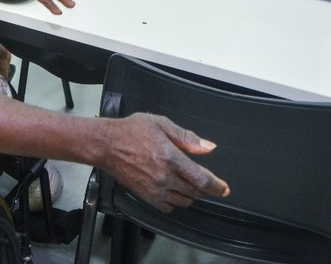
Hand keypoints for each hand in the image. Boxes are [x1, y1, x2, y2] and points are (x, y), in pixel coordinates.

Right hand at [105, 113, 228, 212]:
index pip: (202, 179)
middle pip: (195, 192)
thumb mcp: (161, 124)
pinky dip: (176, 202)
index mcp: (171, 158)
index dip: (216, 186)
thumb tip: (209, 147)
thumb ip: (186, 137)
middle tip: (207, 183)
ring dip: (192, 195)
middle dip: (205, 189)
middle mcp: (165, 177)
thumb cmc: (132, 130)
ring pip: (184, 201)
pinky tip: (175, 192)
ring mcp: (155, 189)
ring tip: (191, 186)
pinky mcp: (145, 196)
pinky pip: (168, 207)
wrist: (107, 145)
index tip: (224, 189)